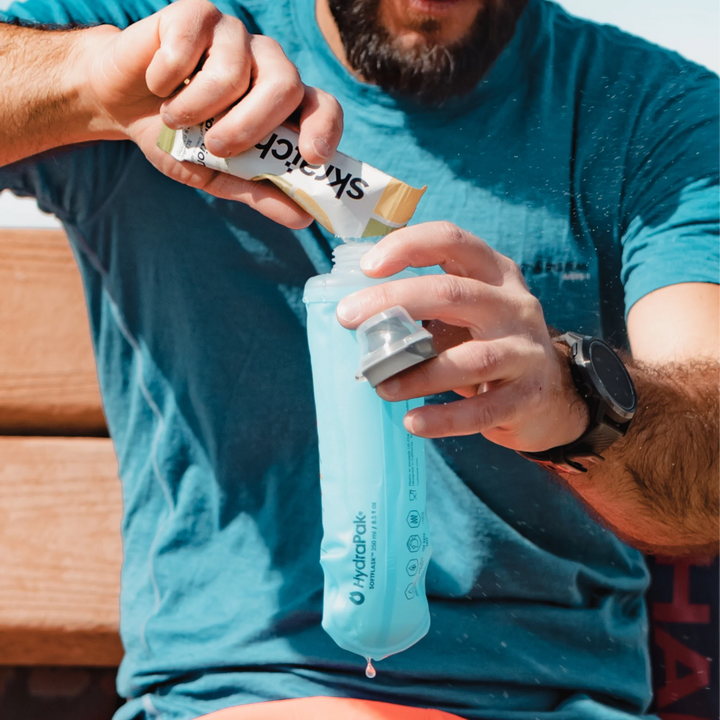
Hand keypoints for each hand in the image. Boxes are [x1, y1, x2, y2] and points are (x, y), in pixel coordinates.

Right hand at [75, 0, 342, 227]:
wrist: (123, 105)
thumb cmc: (179, 139)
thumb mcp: (218, 175)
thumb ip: (258, 191)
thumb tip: (303, 220)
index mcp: (282, 103)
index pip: (323, 106)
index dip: (324, 129)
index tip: (312, 157)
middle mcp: (266, 63)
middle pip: (284, 85)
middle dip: (250, 125)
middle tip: (216, 146)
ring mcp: (234, 35)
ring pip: (232, 71)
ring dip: (194, 107)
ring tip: (175, 118)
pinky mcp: (196, 13)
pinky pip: (188, 47)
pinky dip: (165, 78)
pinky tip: (158, 84)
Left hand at [336, 222, 589, 451]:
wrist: (550, 396)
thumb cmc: (489, 346)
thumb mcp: (466, 313)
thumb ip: (426, 306)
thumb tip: (355, 311)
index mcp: (494, 274)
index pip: (452, 241)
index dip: (409, 246)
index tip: (368, 266)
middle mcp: (514, 304)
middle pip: (453, 293)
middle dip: (396, 302)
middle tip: (350, 319)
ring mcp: (526, 350)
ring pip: (472, 358)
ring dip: (419, 373)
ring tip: (381, 386)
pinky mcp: (529, 395)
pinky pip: (484, 410)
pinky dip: (446, 418)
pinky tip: (413, 422)